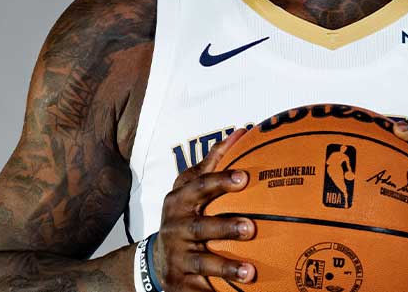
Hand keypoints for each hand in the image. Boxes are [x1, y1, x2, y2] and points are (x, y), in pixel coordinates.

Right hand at [155, 127, 256, 290]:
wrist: (155, 260)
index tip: (245, 178)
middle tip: (251, 228)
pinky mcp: (181, 283)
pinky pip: (200, 290)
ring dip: (227, 267)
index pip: (199, 187)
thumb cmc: (184, 214)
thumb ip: (214, 161)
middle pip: (200, 228)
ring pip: (202, 264)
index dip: (220, 181)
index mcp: (179, 202)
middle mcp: (176, 229)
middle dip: (225, 228)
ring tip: (251, 272)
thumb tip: (243, 131)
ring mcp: (178, 258)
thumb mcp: (190, 187)